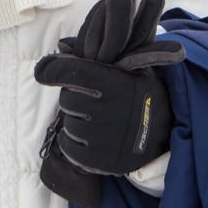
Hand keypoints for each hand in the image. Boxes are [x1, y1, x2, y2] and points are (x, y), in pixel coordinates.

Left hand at [34, 0, 183, 206]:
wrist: (164, 132)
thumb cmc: (138, 94)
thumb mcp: (127, 68)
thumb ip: (95, 56)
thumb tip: (61, 47)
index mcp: (115, 83)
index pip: (73, 72)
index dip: (53, 70)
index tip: (43, 71)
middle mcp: (109, 109)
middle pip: (67, 99)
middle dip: (72, 97)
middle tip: (87, 99)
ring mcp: (105, 137)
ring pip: (68, 123)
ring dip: (73, 120)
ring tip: (92, 119)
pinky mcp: (101, 160)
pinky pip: (69, 148)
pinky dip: (71, 142)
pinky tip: (84, 136)